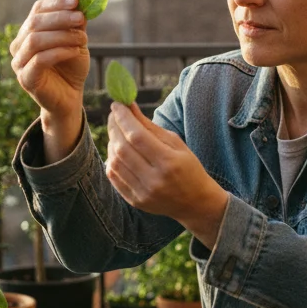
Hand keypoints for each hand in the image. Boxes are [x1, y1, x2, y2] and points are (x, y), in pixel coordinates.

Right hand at [10, 0, 89, 161]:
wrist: (69, 98)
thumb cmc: (71, 68)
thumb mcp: (77, 41)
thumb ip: (76, 24)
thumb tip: (83, 2)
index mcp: (29, 31)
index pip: (38, 9)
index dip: (56, 3)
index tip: (76, 1)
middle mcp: (19, 44)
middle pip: (35, 22)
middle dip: (60, 18)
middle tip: (81, 18)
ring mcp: (19, 62)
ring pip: (35, 40)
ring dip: (62, 35)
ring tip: (83, 39)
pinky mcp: (25, 78)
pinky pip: (39, 59)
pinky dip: (59, 52)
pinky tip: (75, 51)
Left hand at [106, 103, 228, 246]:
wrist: (195, 202)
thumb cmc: (188, 167)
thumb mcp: (176, 143)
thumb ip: (150, 126)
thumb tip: (129, 106)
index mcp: (169, 162)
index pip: (137, 136)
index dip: (123, 118)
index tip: (117, 104)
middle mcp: (154, 179)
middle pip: (123, 148)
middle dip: (114, 127)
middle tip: (114, 115)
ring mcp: (143, 193)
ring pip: (115, 162)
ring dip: (111, 143)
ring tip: (117, 133)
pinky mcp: (135, 201)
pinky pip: (114, 177)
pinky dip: (111, 160)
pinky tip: (116, 151)